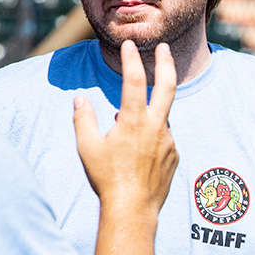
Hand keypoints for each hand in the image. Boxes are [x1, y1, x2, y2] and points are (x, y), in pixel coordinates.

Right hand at [73, 40, 178, 215]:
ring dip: (147, 115)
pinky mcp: (174, 154)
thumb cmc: (106, 179)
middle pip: (167, 86)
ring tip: (126, 136)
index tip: (129, 45)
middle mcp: (156, 127)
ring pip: (160, 116)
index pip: (133, 81)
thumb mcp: (87, 148)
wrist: (132, 209)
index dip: (131, 59)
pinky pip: (162, 137)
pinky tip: (137, 155)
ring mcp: (169, 140)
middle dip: (165, 62)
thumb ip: (83, 119)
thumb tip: (80, 99)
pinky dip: (151, 136)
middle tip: (164, 47)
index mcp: (133, 122)